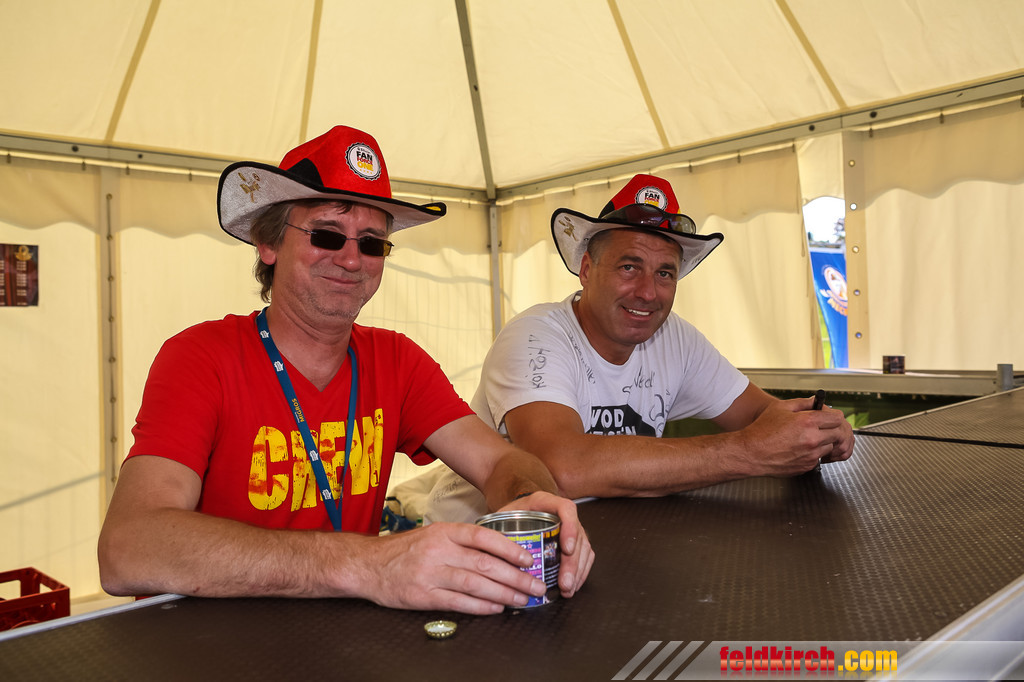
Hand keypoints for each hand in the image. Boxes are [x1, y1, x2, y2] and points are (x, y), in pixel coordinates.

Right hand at [360, 522, 545, 614]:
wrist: (367, 564)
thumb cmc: (404, 550)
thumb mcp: (433, 535)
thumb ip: (462, 541)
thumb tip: (500, 553)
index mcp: (444, 532)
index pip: (483, 537)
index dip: (509, 548)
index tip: (529, 558)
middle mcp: (438, 550)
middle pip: (485, 564)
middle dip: (516, 577)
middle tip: (536, 585)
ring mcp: (430, 574)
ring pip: (475, 584)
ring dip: (504, 594)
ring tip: (523, 600)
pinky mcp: (422, 596)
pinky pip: (458, 602)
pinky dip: (480, 607)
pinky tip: (496, 609)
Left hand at [498, 491, 594, 598]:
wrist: (519, 509)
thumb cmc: (511, 514)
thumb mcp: (503, 514)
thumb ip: (498, 530)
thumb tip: (492, 554)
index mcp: (547, 502)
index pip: (567, 510)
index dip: (570, 528)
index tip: (566, 549)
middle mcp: (564, 514)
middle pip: (578, 536)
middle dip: (573, 562)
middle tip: (565, 582)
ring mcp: (573, 528)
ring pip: (584, 548)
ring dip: (578, 571)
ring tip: (568, 589)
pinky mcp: (575, 542)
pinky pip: (585, 556)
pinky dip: (580, 573)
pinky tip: (572, 586)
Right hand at [741, 395, 854, 474]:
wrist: (751, 453)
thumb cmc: (761, 430)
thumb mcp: (780, 407)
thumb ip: (802, 402)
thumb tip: (815, 401)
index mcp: (807, 422)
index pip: (837, 418)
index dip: (833, 416)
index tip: (829, 417)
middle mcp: (813, 439)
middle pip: (837, 433)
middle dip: (830, 429)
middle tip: (820, 427)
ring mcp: (811, 455)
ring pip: (829, 447)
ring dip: (823, 442)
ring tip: (806, 438)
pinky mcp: (807, 466)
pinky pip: (818, 458)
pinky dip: (813, 453)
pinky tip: (798, 448)